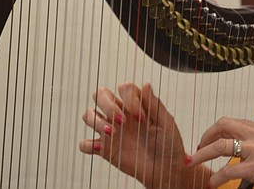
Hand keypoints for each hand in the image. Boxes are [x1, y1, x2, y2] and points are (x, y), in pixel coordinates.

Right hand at [79, 83, 210, 188]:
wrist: (166, 169)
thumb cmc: (168, 143)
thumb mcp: (166, 122)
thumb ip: (154, 104)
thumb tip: (145, 84)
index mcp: (135, 105)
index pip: (124, 88)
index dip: (131, 99)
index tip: (141, 117)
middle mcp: (120, 113)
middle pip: (100, 94)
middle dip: (108, 104)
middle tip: (122, 120)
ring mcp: (111, 130)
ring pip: (88, 115)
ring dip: (95, 120)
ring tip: (112, 132)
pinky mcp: (105, 149)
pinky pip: (85, 144)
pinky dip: (87, 145)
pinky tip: (100, 148)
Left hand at [188, 117, 253, 188]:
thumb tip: (234, 146)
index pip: (232, 122)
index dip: (215, 131)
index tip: (206, 141)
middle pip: (223, 125)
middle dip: (205, 137)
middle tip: (197, 149)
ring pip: (221, 146)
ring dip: (203, 155)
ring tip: (193, 162)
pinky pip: (227, 170)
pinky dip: (216, 178)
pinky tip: (213, 183)